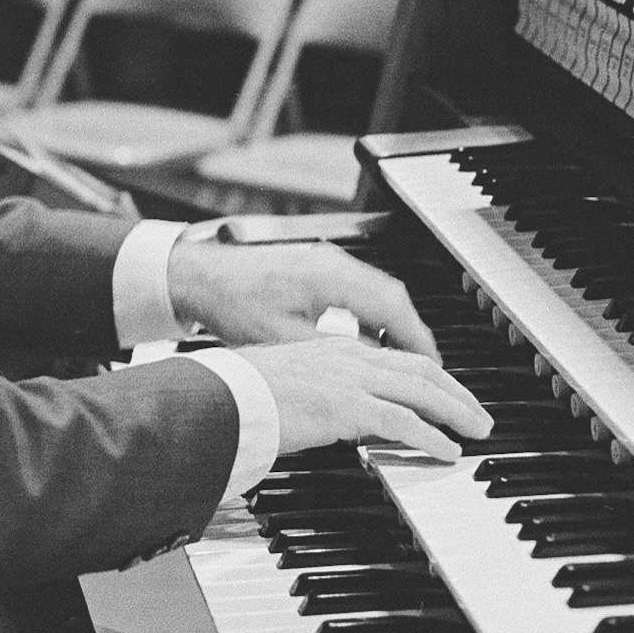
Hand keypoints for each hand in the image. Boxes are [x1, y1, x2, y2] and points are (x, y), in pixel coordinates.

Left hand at [168, 240, 437, 359]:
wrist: (199, 275)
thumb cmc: (232, 302)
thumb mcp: (285, 340)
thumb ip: (332, 353)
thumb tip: (370, 370)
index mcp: (331, 277)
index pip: (393, 307)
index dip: (418, 339)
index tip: (435, 365)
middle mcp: (335, 263)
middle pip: (394, 297)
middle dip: (415, 333)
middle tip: (431, 368)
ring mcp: (326, 262)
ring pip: (379, 293)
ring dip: (395, 325)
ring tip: (406, 361)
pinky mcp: (316, 267)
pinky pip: (360, 290)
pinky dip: (374, 316)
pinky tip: (371, 341)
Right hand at [240, 339, 493, 460]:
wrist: (222, 397)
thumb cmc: (243, 396)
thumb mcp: (292, 388)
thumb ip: (322, 398)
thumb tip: (341, 421)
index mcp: (335, 350)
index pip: (396, 359)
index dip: (429, 376)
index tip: (447, 393)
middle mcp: (348, 357)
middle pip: (420, 369)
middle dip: (456, 392)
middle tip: (477, 414)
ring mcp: (349, 379)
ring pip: (421, 390)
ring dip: (456, 412)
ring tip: (476, 432)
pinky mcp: (346, 406)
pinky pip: (402, 421)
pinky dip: (431, 436)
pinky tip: (447, 451)